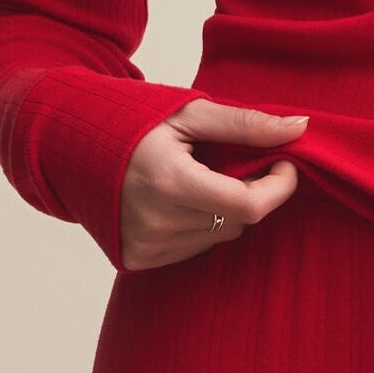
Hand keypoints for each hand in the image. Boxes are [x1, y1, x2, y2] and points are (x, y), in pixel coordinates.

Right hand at [119, 99, 309, 270]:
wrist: (73, 146)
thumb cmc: (134, 122)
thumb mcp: (191, 113)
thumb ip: (247, 124)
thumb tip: (300, 128)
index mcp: (170, 182)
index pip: (248, 206)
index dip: (278, 187)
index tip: (284, 163)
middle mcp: (156, 223)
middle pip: (237, 221)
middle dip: (247, 191)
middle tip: (229, 160)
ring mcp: (145, 246)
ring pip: (219, 235)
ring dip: (222, 208)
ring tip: (195, 177)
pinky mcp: (137, 259)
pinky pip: (194, 247)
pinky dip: (199, 223)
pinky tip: (176, 198)